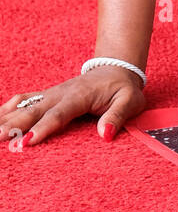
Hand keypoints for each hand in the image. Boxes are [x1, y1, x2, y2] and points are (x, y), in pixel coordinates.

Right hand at [0, 66, 146, 147]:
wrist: (116, 69)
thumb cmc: (122, 89)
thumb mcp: (130, 101)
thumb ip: (118, 116)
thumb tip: (106, 135)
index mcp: (79, 96)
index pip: (58, 114)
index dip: (43, 128)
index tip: (27, 142)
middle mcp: (60, 94)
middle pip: (34, 110)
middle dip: (15, 125)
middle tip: (1, 138)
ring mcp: (51, 94)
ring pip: (24, 105)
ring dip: (6, 117)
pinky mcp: (47, 95)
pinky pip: (24, 99)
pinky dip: (7, 107)